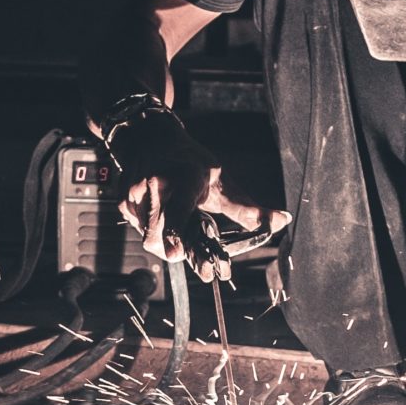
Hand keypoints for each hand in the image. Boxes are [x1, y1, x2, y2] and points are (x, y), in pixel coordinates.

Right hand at [106, 111, 288, 278]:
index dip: (183, 243)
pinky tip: (165, 218)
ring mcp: (135, 195)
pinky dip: (157, 233)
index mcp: (183, 177)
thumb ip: (247, 208)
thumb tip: (281, 221)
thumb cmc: (189, 162)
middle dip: (184, 252)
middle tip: (205, 265)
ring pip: (151, 240)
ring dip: (169, 243)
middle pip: (162, 239)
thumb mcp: (221, 181)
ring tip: (182, 227)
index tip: (197, 266)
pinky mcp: (124, 204)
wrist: (149, 138)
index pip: (177, 216)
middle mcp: (155, 185)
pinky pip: (142, 232)